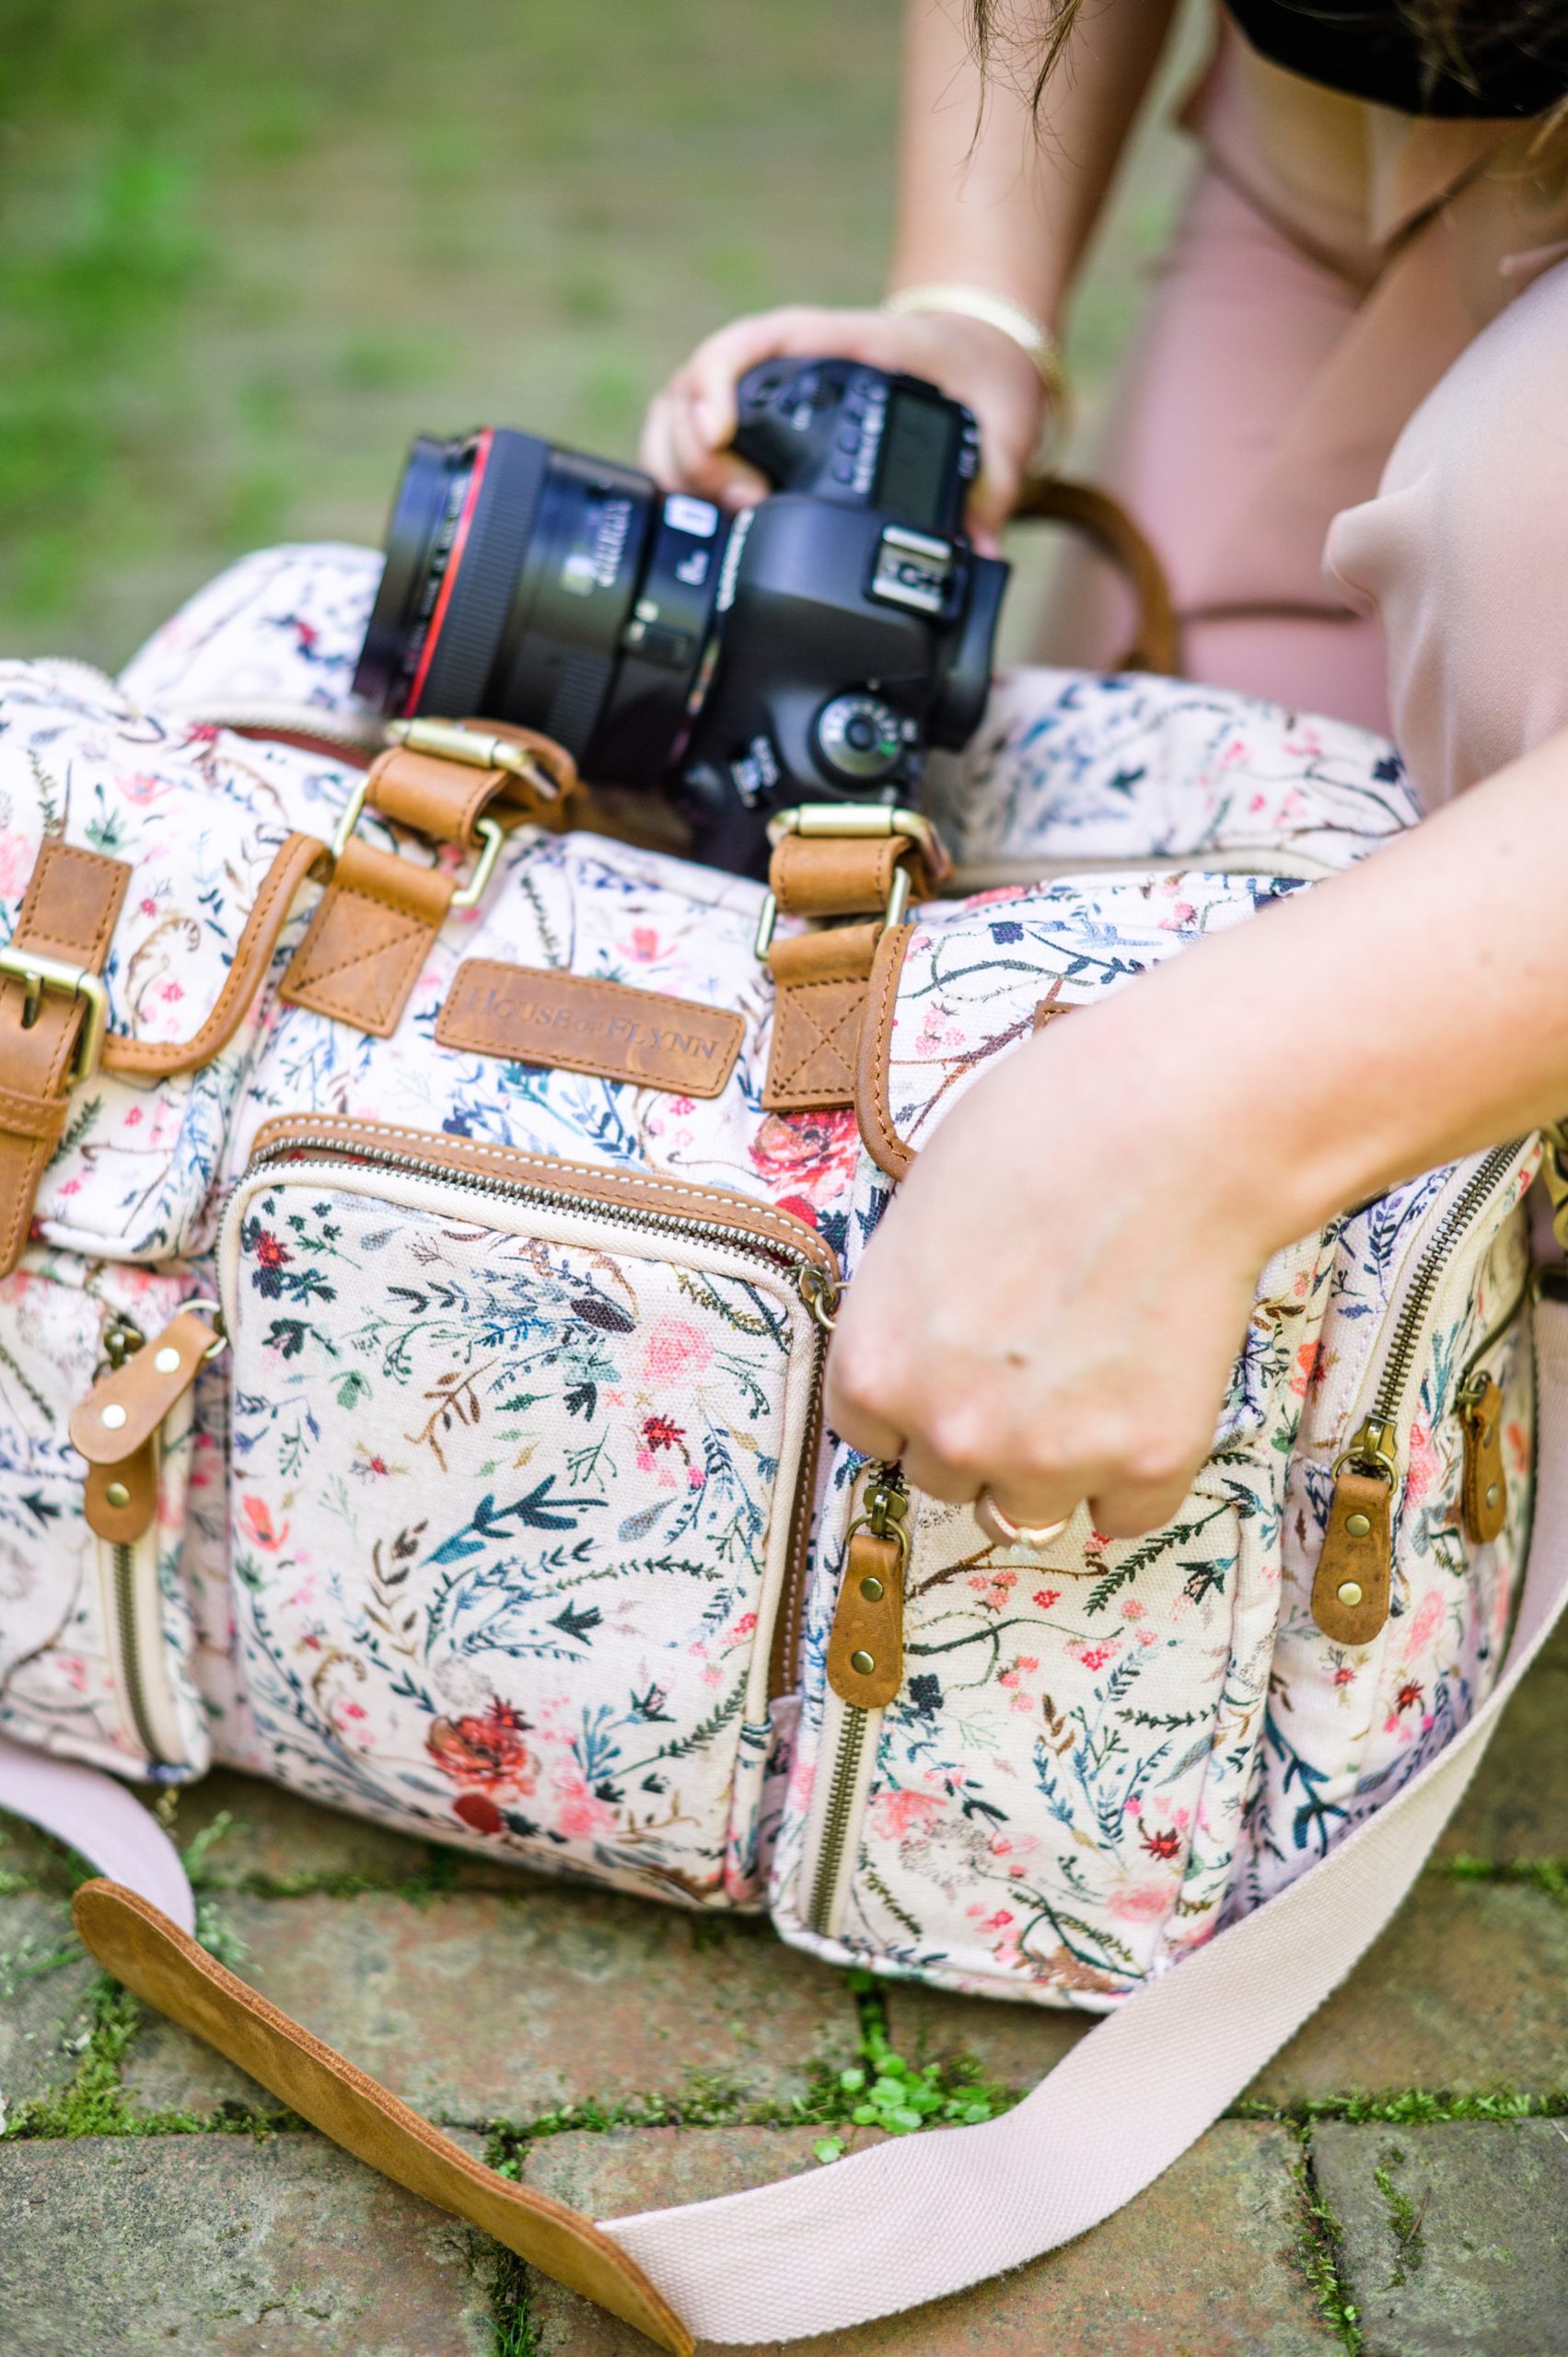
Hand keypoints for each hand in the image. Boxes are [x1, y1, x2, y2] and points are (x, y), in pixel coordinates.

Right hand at [638, 304, 1047, 552]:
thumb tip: (979, 550)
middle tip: (736, 506)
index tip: (717, 434)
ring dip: (678, 473)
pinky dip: (683, 488)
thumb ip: (994, 483)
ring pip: (676, 422)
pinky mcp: (752, 436)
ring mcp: (758, 400)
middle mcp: (780, 368)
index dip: (712, 386)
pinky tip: (707, 525)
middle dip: (691, 455)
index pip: (743, 346)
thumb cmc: (973, 377)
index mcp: (828, 346)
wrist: (969, 361)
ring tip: (722, 520)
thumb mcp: (1000, 418)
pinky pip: (690, 451)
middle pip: (689, 393)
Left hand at [824, 1008, 1277, 1537]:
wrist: (1178, 1124)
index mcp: (874, 1366)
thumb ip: (912, 1309)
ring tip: (1092, 1375)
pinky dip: (1135, 1471)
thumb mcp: (923, 1211)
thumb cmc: (1045, 1130)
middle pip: (947, 1476)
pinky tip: (1148, 1391)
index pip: (871, 1437)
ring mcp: (1050, 1457)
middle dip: (983, 1428)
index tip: (955, 1365)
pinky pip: (1124, 1513)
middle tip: (1036, 1354)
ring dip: (1052, 1464)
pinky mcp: (1148, 1464)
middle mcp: (949, 1430)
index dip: (917, 1397)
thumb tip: (930, 1345)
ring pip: (1028, 1510)